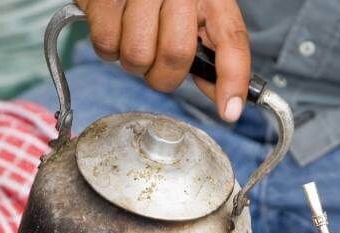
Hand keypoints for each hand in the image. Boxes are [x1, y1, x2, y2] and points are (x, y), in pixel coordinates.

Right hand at [76, 0, 249, 121]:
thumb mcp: (196, 13)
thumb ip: (211, 54)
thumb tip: (224, 98)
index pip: (231, 39)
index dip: (233, 79)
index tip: (230, 112)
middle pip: (176, 56)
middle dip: (165, 76)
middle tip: (157, 64)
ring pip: (138, 56)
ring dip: (134, 63)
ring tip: (133, 39)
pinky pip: (106, 45)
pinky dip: (108, 50)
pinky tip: (115, 29)